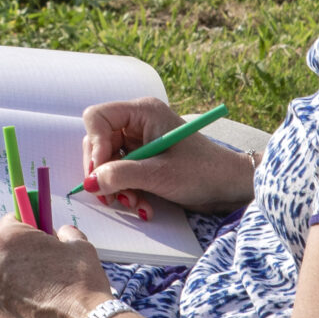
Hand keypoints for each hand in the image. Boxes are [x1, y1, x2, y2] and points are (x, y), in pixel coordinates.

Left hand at [0, 218, 111, 317]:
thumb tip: (60, 234)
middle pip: (3, 248)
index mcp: (8, 239)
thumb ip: (64, 233)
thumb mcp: (79, 245)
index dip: (29, 225)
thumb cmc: (81, 282)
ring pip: (3, 275)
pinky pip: (6, 299)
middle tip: (45, 260)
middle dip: (21, 251)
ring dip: (18, 276)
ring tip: (47, 286)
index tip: (39, 233)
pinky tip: (42, 304)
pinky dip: (19, 299)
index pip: (12, 220)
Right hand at [81, 99, 256, 214]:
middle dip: (104, 172)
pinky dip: (126, 190)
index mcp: (142, 112)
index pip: (97, 118)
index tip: (101, 172)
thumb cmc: (202, 172)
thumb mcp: (159, 175)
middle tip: (113, 196)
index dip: (94, 145)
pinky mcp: (143, 158)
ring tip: (134, 203)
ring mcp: (139, 140)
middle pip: (98, 142)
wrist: (229, 186)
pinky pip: (120, 172)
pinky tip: (142, 205)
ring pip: (107, 161)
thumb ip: (121, 175)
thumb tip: (90, 183)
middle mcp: (137, 122)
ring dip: (116, 186)